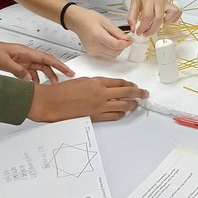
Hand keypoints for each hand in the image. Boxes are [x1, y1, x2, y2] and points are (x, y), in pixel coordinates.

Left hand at [0, 34, 73, 83]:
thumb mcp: (3, 61)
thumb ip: (17, 71)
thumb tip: (29, 80)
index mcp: (25, 52)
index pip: (47, 59)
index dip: (59, 65)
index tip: (68, 71)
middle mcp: (26, 56)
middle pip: (45, 65)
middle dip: (55, 73)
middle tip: (62, 82)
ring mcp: (21, 61)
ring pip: (38, 69)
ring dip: (44, 77)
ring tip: (49, 87)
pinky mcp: (16, 65)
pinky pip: (29, 73)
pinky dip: (33, 79)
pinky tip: (34, 86)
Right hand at [30, 77, 148, 122]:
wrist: (53, 102)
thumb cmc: (63, 90)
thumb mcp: (83, 80)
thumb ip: (97, 83)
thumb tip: (107, 87)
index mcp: (98, 82)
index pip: (120, 83)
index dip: (130, 85)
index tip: (135, 86)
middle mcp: (101, 93)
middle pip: (126, 93)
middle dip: (138, 94)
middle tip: (145, 94)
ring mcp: (100, 106)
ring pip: (123, 105)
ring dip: (132, 105)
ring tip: (137, 104)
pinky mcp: (96, 117)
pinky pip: (114, 115)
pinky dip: (121, 113)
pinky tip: (123, 112)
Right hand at [64, 6, 132, 59]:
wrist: (77, 21)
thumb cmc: (90, 18)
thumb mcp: (106, 21)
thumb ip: (117, 32)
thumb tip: (127, 39)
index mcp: (98, 36)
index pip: (116, 45)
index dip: (126, 43)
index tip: (130, 39)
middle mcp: (94, 46)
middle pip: (115, 52)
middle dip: (123, 47)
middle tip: (125, 39)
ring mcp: (92, 51)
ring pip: (111, 56)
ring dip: (117, 50)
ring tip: (116, 40)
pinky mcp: (91, 53)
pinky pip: (106, 56)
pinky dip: (111, 51)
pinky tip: (110, 43)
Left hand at [128, 0, 182, 35]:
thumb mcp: (133, 2)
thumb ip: (132, 16)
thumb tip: (133, 29)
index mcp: (149, 0)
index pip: (148, 16)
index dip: (143, 27)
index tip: (138, 32)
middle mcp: (159, 1)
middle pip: (159, 19)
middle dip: (152, 29)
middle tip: (145, 34)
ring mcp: (166, 2)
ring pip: (172, 14)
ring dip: (165, 24)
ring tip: (157, 26)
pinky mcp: (170, 3)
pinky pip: (177, 12)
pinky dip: (173, 19)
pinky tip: (165, 21)